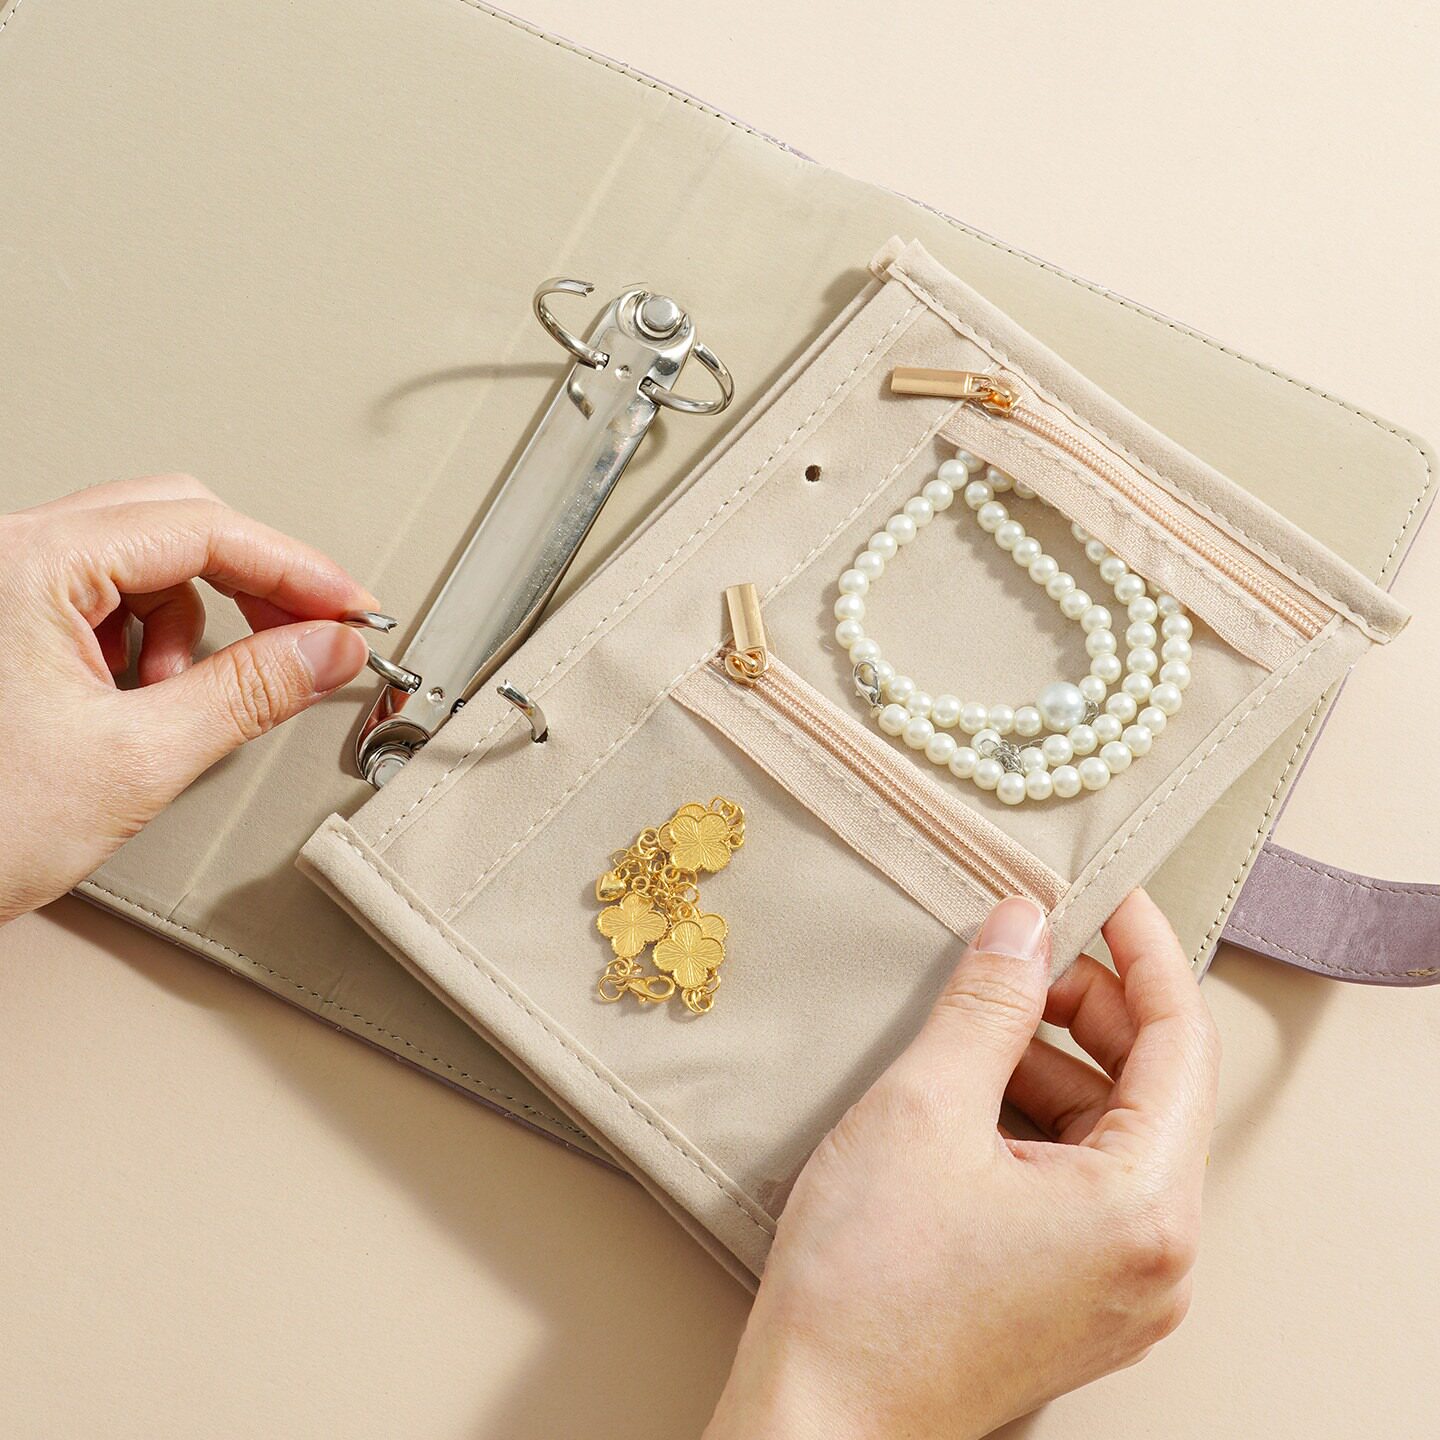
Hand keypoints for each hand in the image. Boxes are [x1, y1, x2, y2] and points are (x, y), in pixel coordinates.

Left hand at [0, 475, 376, 923]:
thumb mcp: (137, 759)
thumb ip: (251, 691)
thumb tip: (327, 649)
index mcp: (27, 564)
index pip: (203, 529)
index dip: (296, 569)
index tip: (351, 609)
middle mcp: (7, 554)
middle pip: (175, 523)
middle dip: (250, 586)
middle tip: (306, 639)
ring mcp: (3, 583)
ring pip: (143, 561)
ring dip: (191, 624)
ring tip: (177, 700)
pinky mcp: (6, 617)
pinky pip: (107, 597)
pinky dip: (148, 642)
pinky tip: (138, 699)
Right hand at [705, 890, 1219, 1439]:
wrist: (819, 1417)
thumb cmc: (866, 1286)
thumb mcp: (925, 1107)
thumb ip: (989, 1003)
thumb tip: (1025, 930)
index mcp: (1144, 1208)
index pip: (1181, 1042)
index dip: (1145, 954)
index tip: (1110, 898)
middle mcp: (1158, 1257)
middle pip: (1153, 1088)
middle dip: (1089, 1008)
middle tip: (1021, 958)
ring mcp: (1122, 1288)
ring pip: (1115, 1135)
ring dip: (1056, 1064)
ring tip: (978, 1029)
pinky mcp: (1078, 1300)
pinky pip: (1087, 1184)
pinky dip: (1041, 1124)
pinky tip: (974, 1095)